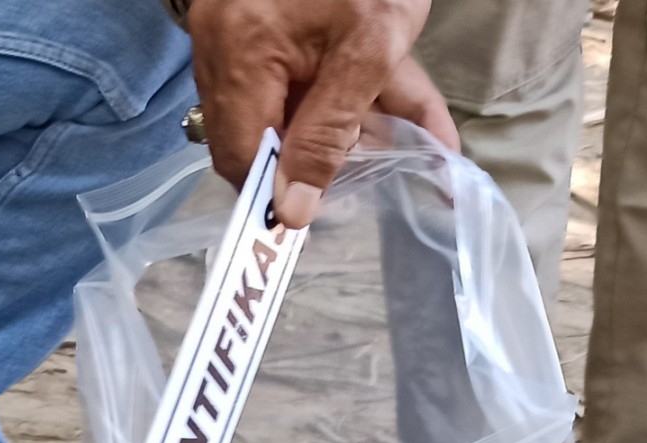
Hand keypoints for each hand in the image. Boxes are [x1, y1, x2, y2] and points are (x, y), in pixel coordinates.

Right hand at [187, 0, 452, 225]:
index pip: (241, 155)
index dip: (277, 193)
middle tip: (381, 174)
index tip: (322, 219)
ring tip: (418, 139)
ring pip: (297, 100)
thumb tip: (293, 212)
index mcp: (240, 51)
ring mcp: (246, 26)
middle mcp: (227, 42)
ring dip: (355, 124)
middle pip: (265, 130)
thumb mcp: (369, 49)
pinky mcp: (270, 17)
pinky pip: (309, 69)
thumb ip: (330, 131)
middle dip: (326, 156)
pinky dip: (360, 91)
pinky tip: (419, 117)